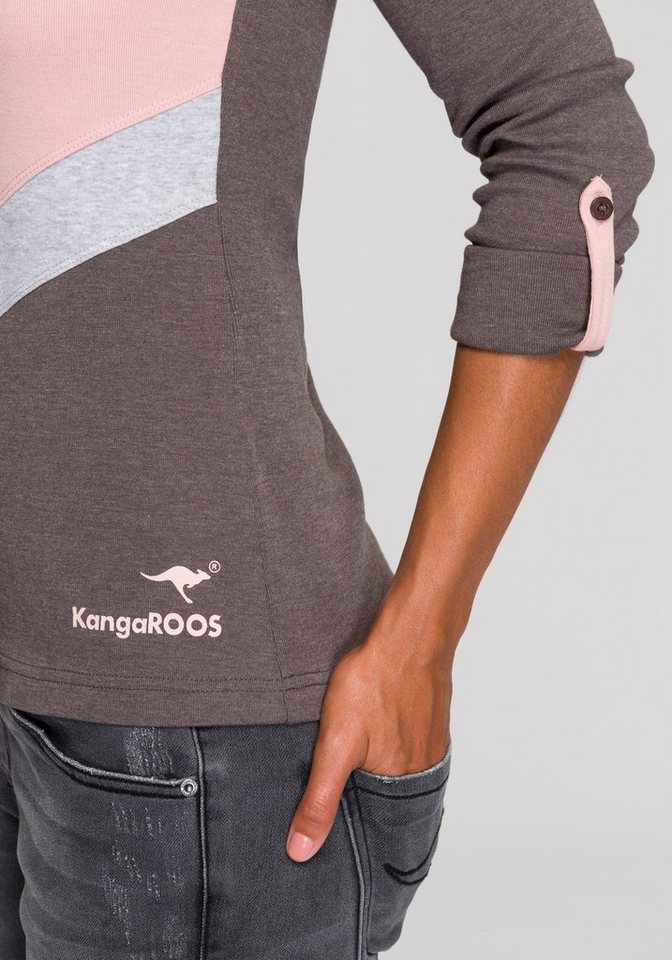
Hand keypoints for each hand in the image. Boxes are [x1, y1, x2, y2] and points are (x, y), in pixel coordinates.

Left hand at [285, 598, 458, 862]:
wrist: (409, 636)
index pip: (378, 828)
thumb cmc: (375, 685)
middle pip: (390, 799)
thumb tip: (301, 851)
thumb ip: (319, 800)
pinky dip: (391, 746)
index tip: (336, 834)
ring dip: (378, 771)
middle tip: (340, 790)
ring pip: (399, 770)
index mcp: (402, 785)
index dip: (356, 829)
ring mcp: (431, 741)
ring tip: (355, 762)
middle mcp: (423, 770)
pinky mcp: (430, 718)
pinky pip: (409, 745)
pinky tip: (375, 731)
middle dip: (364, 800)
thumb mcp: (335, 747)